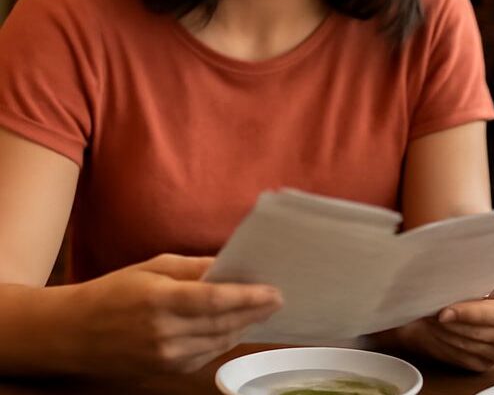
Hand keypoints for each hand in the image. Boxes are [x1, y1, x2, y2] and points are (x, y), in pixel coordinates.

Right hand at [57, 254, 281, 374]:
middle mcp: (164, 333)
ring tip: (264, 311)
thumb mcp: (153, 267)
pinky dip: (226, 340)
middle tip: (279, 299)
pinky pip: (207, 355)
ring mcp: (165, 356)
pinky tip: (237, 327)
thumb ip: (194, 268)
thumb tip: (231, 266)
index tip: (275, 291)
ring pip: (220, 341)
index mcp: (160, 300)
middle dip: (256, 311)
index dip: (249, 297)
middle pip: (223, 323)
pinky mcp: (166, 369)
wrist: (72, 332)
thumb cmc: (113, 291)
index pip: (216, 301)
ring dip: (245, 326)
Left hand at [390, 268, 493, 371]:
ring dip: (442, 334)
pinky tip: (433, 331)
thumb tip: (456, 279)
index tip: (444, 311)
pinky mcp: (487, 363)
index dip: (466, 314)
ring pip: (464, 347)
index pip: (492, 316)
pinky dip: (444, 344)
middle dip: (448, 324)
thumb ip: (486, 277)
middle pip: (474, 334)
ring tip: (426, 318)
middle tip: (427, 311)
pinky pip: (461, 358)